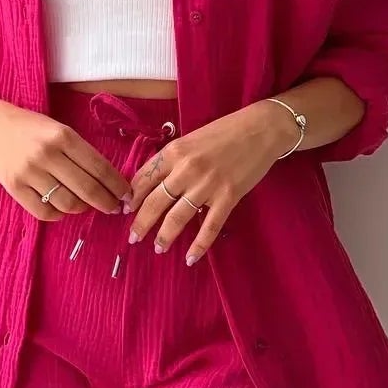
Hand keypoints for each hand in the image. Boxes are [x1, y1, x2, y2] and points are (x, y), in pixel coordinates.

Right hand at [0, 100, 132, 221]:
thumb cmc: (34, 129)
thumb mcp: (60, 130)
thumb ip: (82, 153)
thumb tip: (110, 182)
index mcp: (63, 136)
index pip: (99, 167)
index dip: (117, 185)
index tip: (127, 195)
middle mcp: (46, 154)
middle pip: (86, 189)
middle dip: (107, 202)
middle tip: (115, 207)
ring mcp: (29, 172)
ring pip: (67, 203)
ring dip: (83, 208)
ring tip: (86, 204)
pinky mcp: (14, 188)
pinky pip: (45, 212)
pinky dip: (59, 214)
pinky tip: (63, 206)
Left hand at [121, 101, 287, 264]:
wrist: (261, 129)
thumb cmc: (225, 131)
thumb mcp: (191, 139)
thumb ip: (173, 159)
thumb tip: (154, 181)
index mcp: (174, 151)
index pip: (144, 178)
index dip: (132, 197)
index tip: (125, 210)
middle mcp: (186, 169)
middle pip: (154, 202)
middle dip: (141, 223)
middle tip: (133, 238)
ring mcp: (207, 185)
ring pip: (177, 218)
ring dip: (164, 236)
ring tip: (158, 248)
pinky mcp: (228, 197)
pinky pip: (210, 227)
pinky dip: (199, 245)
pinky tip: (190, 258)